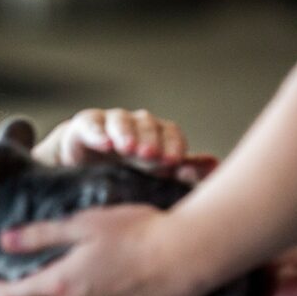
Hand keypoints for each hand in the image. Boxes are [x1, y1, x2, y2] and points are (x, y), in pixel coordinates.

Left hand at [0, 204, 204, 295]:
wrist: (190, 255)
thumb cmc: (141, 232)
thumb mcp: (84, 223)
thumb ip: (40, 236)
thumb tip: (3, 242)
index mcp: (62, 283)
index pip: (11, 294)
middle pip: (55, 295)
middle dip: (61, 276)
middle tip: (86, 250)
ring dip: (89, 289)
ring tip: (116, 263)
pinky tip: (130, 281)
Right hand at [31, 107, 215, 182]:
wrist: (81, 170)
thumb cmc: (125, 170)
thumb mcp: (154, 174)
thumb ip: (183, 170)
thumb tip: (214, 165)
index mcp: (156, 136)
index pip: (170, 133)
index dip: (173, 145)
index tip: (174, 161)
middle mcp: (136, 125)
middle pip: (147, 125)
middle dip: (150, 139)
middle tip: (151, 155)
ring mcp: (110, 123)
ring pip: (121, 120)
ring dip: (126, 133)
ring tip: (127, 148)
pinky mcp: (85, 126)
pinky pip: (92, 124)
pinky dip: (98, 133)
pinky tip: (104, 144)